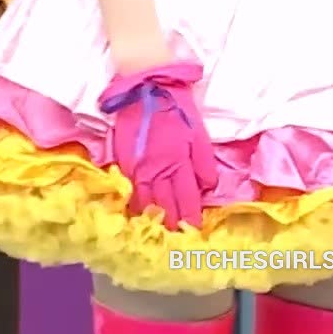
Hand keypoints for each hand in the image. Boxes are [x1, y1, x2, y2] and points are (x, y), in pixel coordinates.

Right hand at [99, 60, 217, 228]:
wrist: (144, 87)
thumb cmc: (175, 106)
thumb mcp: (198, 131)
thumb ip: (204, 162)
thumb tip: (207, 188)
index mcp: (180, 162)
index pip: (187, 201)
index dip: (191, 220)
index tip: (195, 237)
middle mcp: (159, 170)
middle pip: (167, 207)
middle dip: (173, 227)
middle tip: (177, 246)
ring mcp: (139, 169)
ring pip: (148, 204)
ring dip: (155, 222)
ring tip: (159, 239)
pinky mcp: (125, 163)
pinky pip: (131, 193)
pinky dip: (136, 208)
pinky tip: (139, 219)